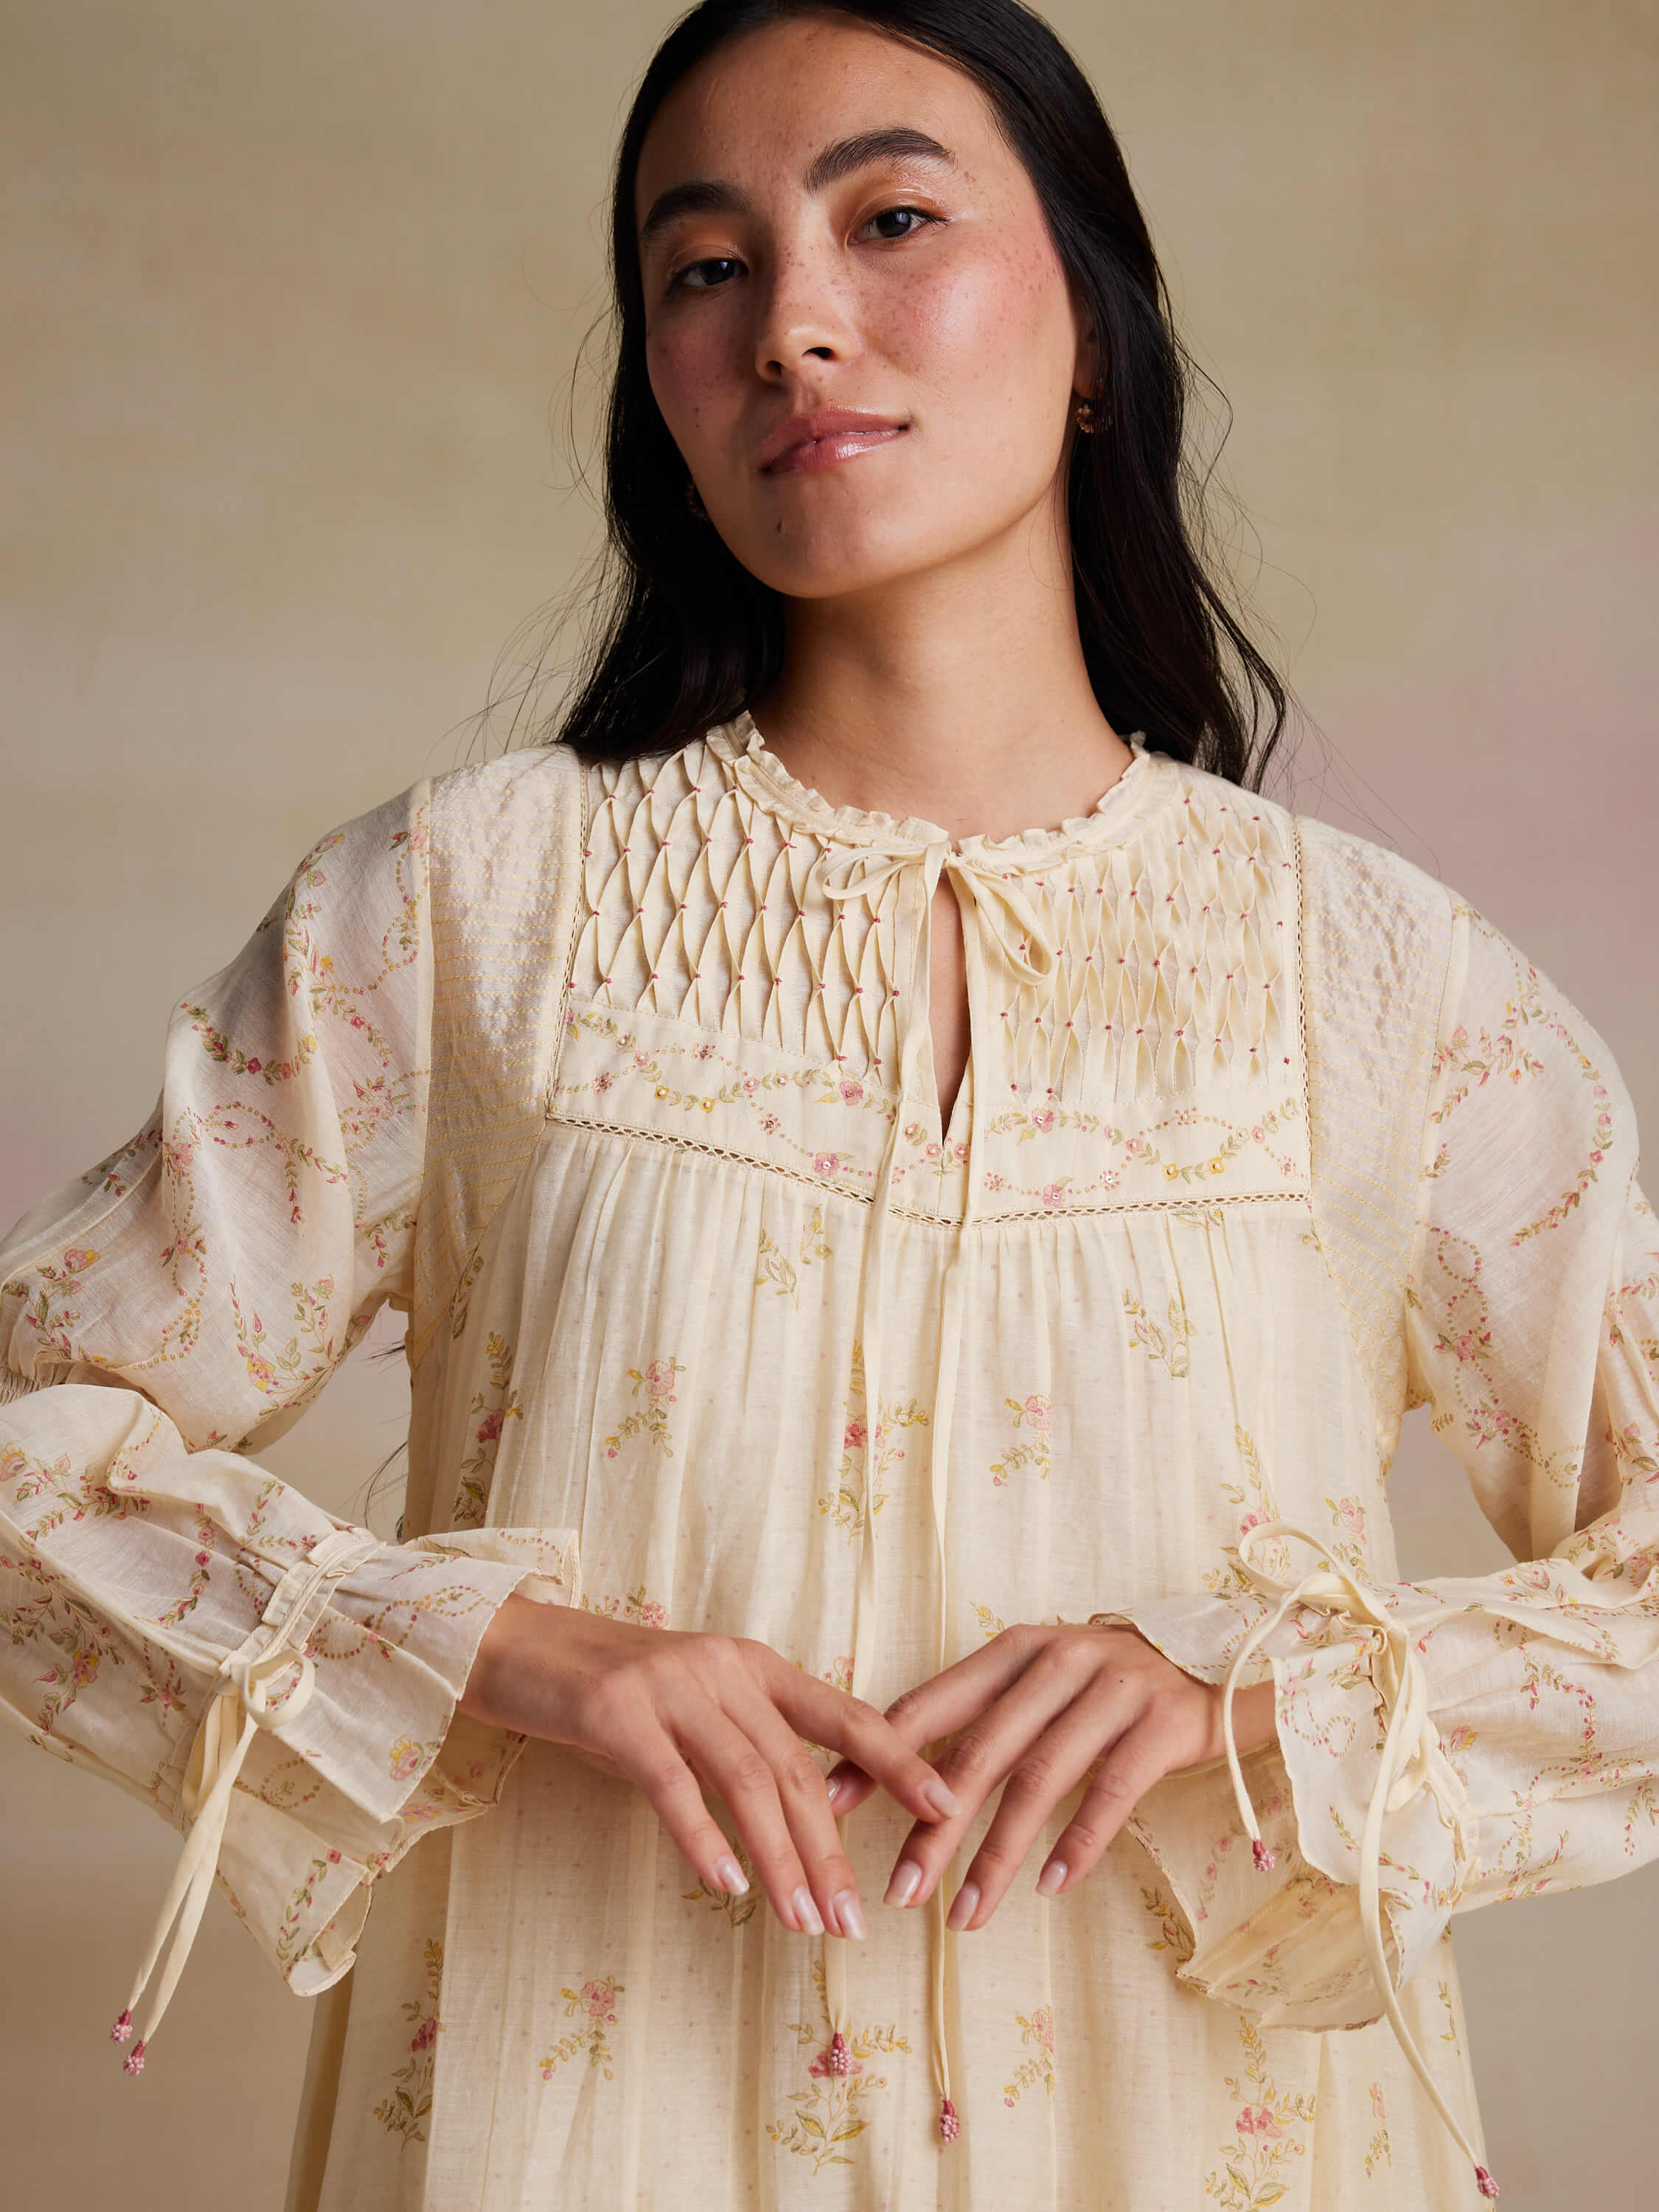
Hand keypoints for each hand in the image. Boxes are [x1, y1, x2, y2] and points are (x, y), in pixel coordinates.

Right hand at [459, 1594, 960, 1938]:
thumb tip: (801, 1814)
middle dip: (832, 1849)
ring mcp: (668, 1686)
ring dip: (781, 1859)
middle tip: (853, 1920)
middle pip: (796, 1767)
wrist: (515, 1644)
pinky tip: (727, 1886)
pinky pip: (672, 1784)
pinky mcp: (615, 1712)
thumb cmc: (607, 1687)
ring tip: (804, 1922)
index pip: (841, 1712)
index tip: (945, 1805)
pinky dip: (703, 1838)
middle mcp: (721, 1668)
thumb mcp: (689, 1706)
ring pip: (746, 1780)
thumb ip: (742, 1743)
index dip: (897, 1758)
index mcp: (751, 1663)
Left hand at [822, 1623, 1276, 1930]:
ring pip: (1038, 1780)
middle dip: (932, 1829)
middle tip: (898, 1892)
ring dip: (997, 1856)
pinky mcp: (1161, 1723)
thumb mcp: (1037, 1683)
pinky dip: (1076, 1843)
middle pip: (979, 1753)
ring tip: (964, 1917)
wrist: (1212, 1658)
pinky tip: (1048, 1888)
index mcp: (1013, 1648)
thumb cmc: (1102, 1685)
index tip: (829, 1809)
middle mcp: (1057, 1660)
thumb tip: (886, 1779)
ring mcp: (1112, 1689)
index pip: (931, 1705)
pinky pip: (1110, 1792)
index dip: (878, 1758)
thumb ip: (975, 1720)